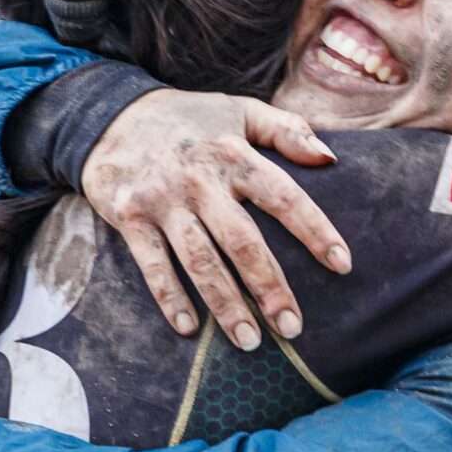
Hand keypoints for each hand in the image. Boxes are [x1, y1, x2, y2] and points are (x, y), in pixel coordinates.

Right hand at [80, 90, 349, 349]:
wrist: (108, 115)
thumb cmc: (188, 120)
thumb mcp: (239, 110)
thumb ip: (287, 130)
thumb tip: (331, 158)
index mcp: (233, 153)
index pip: (283, 196)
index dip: (315, 230)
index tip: (343, 265)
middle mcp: (199, 179)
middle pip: (242, 240)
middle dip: (269, 286)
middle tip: (293, 328)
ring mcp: (162, 200)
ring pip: (199, 261)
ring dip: (225, 304)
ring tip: (250, 341)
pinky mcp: (129, 217)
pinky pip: (152, 265)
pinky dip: (170, 298)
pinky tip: (190, 330)